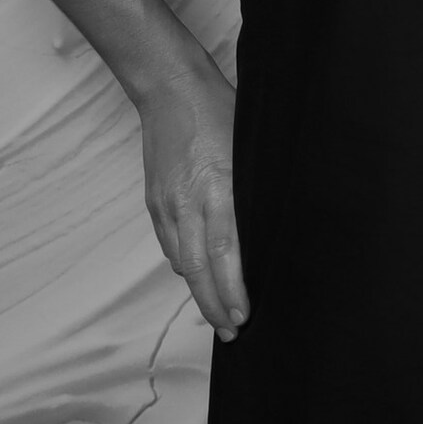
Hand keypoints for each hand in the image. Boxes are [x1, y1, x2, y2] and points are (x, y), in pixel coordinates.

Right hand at [136, 68, 246, 339]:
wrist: (169, 90)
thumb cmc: (219, 111)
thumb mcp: (249, 149)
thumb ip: (253, 191)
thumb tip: (268, 229)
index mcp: (217, 187)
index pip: (226, 252)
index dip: (233, 289)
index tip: (243, 316)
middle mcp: (187, 202)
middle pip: (200, 268)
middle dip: (215, 305)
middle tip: (231, 333)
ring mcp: (166, 204)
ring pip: (182, 261)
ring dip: (199, 291)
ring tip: (217, 314)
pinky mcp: (155, 202)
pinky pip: (170, 244)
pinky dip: (184, 266)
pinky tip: (197, 278)